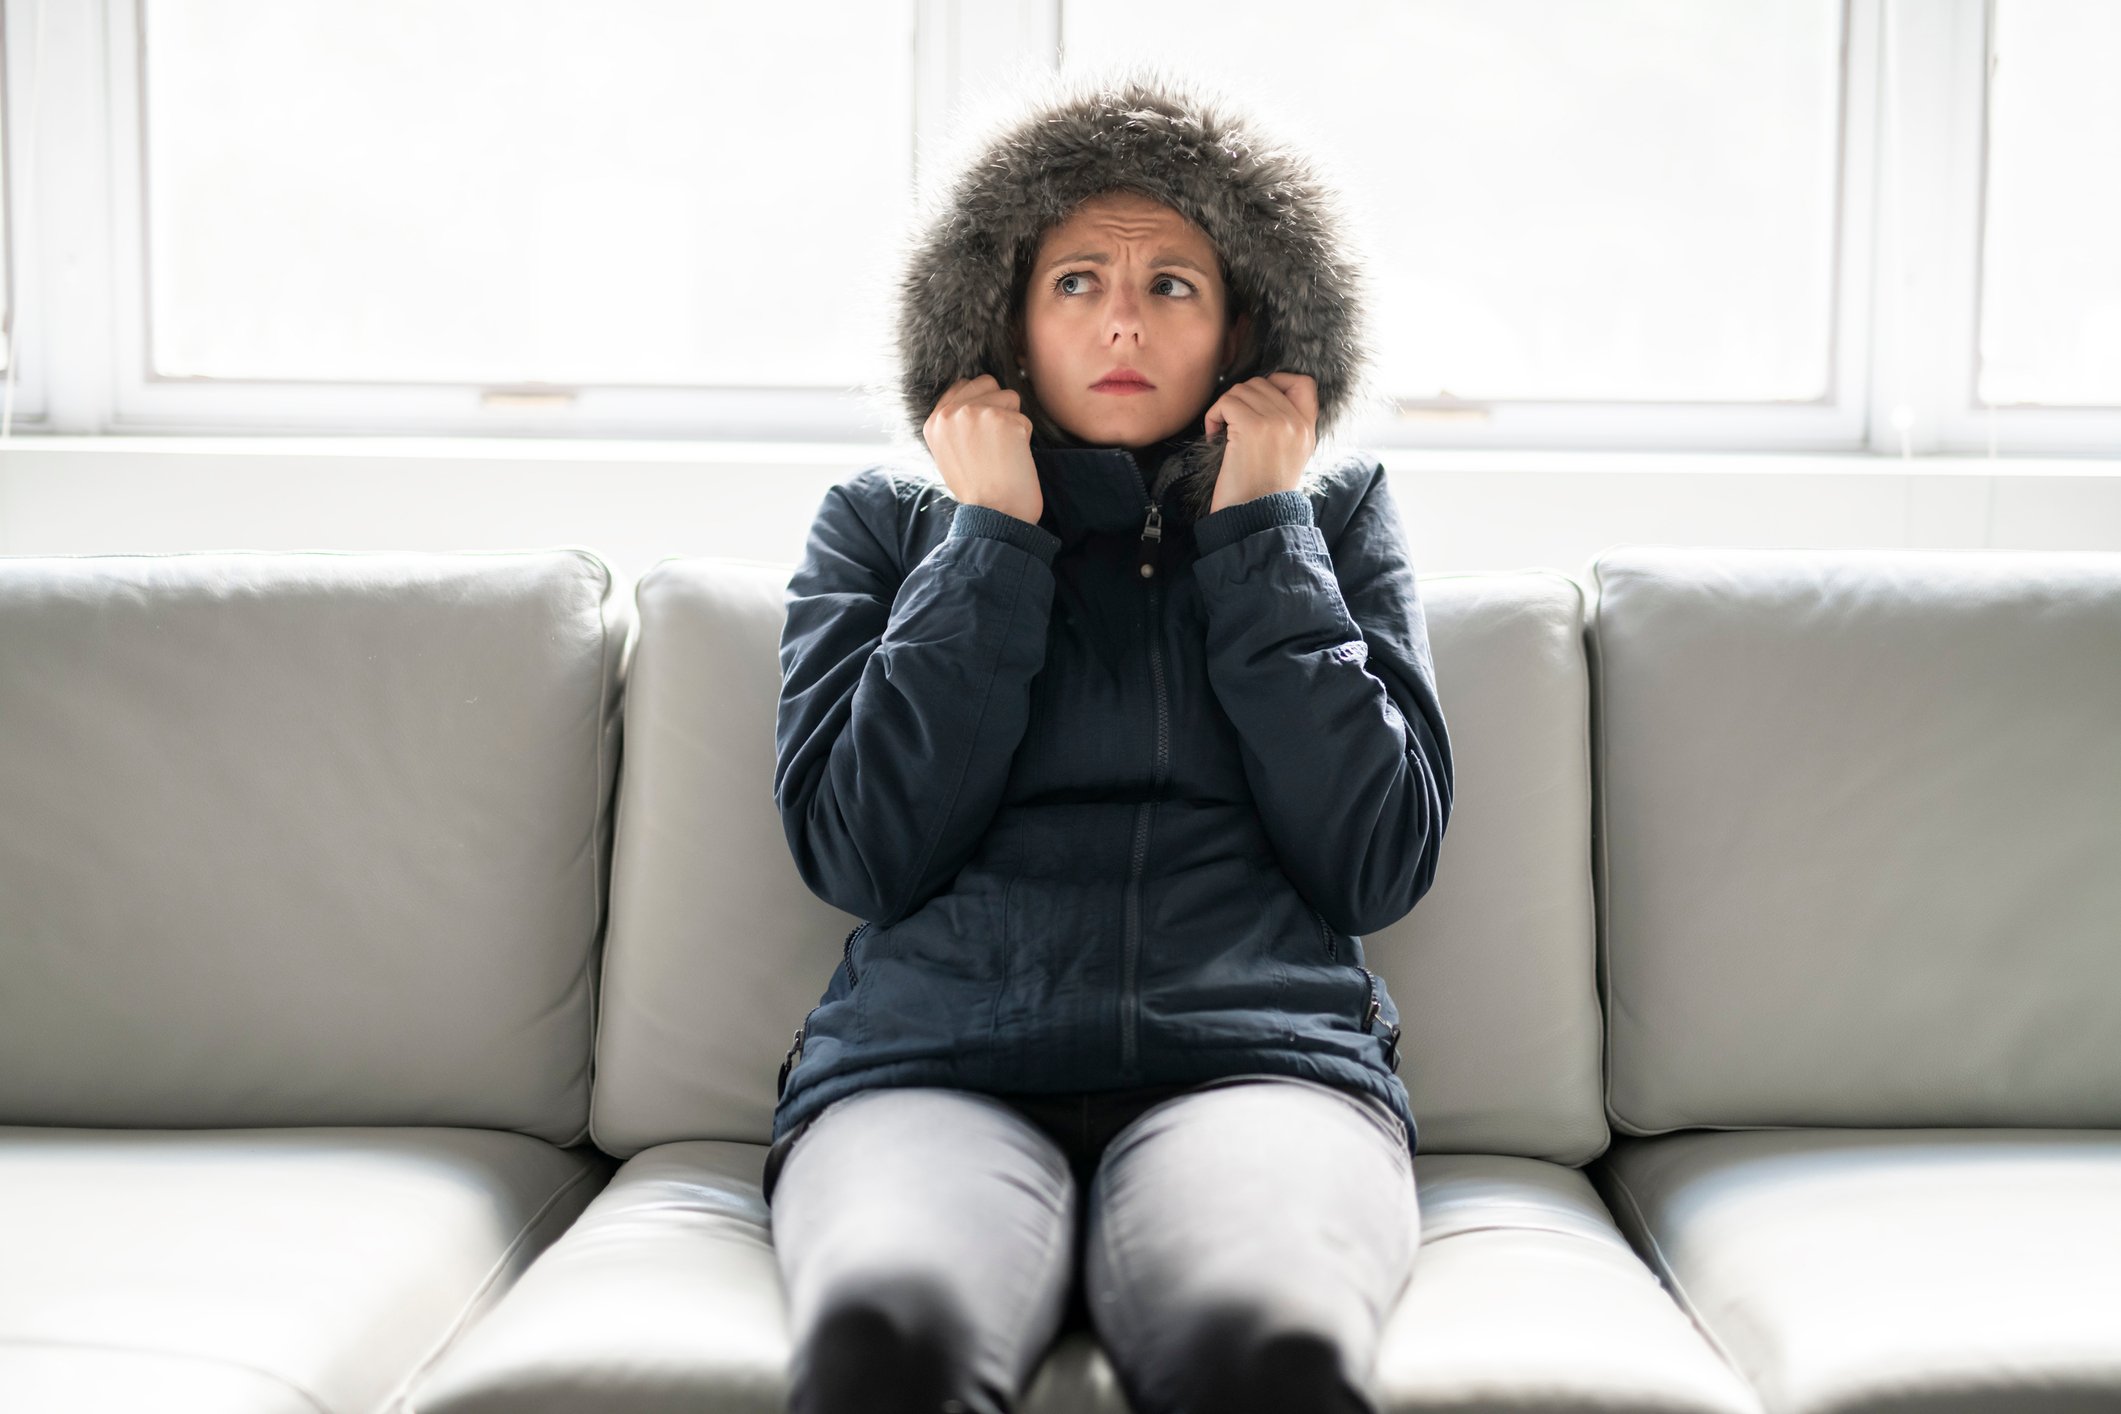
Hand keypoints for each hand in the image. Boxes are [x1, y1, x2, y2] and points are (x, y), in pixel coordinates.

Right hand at [925, 374, 1042, 524]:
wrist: (994, 515)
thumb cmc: (978, 490)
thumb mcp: (950, 453)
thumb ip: (956, 424)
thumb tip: (976, 398)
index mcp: (934, 422)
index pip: (962, 385)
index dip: (980, 401)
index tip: (984, 430)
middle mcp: (951, 414)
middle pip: (988, 383)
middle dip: (998, 406)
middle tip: (995, 442)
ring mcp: (975, 414)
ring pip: (1010, 397)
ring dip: (1013, 422)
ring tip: (1002, 452)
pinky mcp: (1002, 420)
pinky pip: (1025, 420)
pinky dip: (1025, 440)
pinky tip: (1012, 460)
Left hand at [1204, 372, 1318, 514]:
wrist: (1256, 517)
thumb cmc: (1261, 492)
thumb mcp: (1289, 456)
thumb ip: (1285, 426)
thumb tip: (1259, 397)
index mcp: (1308, 429)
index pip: (1304, 383)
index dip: (1277, 382)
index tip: (1256, 402)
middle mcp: (1296, 422)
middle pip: (1261, 383)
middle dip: (1240, 401)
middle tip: (1231, 427)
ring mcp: (1276, 422)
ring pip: (1241, 390)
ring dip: (1224, 409)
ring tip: (1222, 435)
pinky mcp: (1252, 426)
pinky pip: (1225, 402)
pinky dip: (1213, 417)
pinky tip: (1214, 438)